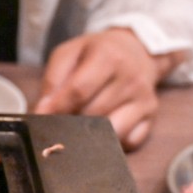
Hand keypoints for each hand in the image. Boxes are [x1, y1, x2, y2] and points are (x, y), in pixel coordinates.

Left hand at [34, 28, 181, 150]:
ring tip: (81, 123)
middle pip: (93, 115)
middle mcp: (131, 79)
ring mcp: (145, 101)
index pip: (79, 91)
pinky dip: (112, 141)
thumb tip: (41, 112)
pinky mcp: (152, 118)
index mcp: (109, 57)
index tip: (43, 118)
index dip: (58, 108)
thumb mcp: (69, 54)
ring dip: (91, 134)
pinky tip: (103, 128)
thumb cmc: (96, 53)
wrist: (136, 50)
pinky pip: (129, 142)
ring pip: (111, 132)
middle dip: (71, 122)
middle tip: (61, 119)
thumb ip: (52, 81)